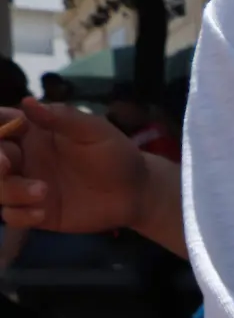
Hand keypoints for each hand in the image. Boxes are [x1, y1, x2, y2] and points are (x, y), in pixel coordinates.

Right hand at [0, 98, 153, 235]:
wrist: (137, 192)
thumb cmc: (115, 154)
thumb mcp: (95, 131)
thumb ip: (63, 117)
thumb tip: (27, 101)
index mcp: (30, 132)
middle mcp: (22, 158)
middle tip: (6, 165)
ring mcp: (27, 186)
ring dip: (9, 190)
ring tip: (44, 191)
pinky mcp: (38, 212)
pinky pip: (13, 216)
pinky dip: (20, 215)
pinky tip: (43, 213)